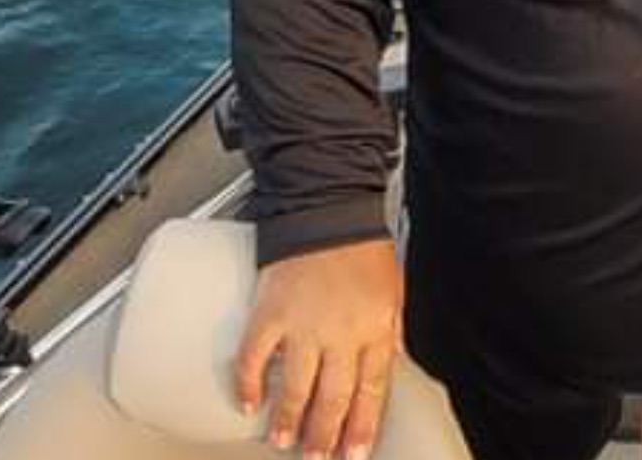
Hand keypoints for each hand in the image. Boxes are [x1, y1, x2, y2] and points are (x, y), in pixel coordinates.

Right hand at [235, 239, 403, 459]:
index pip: (371, 391)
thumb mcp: (394, 290)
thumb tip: (391, 363)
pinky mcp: (269, 313)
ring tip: (283, 441)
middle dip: (324, 435)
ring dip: (288, 420)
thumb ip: (391, 330)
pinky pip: (255, 359)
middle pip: (333, 398)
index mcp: (376, 327)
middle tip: (317, 457)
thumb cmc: (362, 247)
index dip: (362, 427)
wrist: (329, 208)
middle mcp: (342, 332)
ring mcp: (304, 326)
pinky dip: (249, 384)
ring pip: (296, 387)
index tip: (354, 453)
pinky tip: (248, 403)